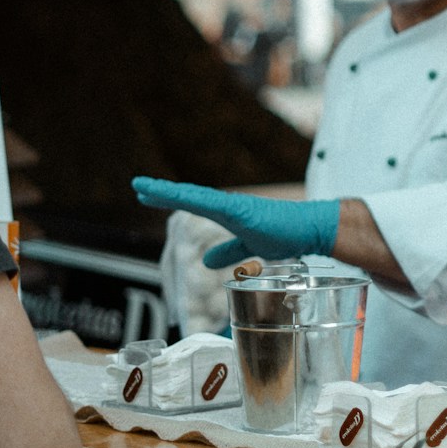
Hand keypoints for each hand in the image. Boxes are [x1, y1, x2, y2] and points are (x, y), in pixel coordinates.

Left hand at [132, 177, 338, 268]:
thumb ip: (228, 251)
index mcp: (228, 214)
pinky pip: (213, 204)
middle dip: (161, 192)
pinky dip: (193, 199)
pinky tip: (178, 195)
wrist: (309, 229)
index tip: (146, 195)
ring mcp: (235, 207)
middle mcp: (228, 206)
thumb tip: (206, 261)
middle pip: (188, 197)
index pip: (192, 204)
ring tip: (146, 188)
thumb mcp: (249, 247)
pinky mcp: (243, 212)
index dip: (169, 198)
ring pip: (195, 197)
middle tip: (137, 186)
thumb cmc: (285, 234)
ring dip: (169, 192)